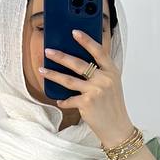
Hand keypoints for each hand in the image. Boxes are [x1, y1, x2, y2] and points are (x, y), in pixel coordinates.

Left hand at [39, 25, 134, 147]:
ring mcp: (95, 91)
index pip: (98, 51)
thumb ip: (100, 73)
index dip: (86, 40)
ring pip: (69, 80)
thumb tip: (77, 63)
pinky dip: (64, 101)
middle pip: (79, 64)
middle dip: (61, 56)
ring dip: (53, 75)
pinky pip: (69, 99)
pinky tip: (60, 100)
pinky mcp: (87, 103)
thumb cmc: (112, 106)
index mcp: (111, 71)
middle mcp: (104, 79)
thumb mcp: (112, 84)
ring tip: (42, 70)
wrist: (117, 128)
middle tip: (48, 51)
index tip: (74, 32)